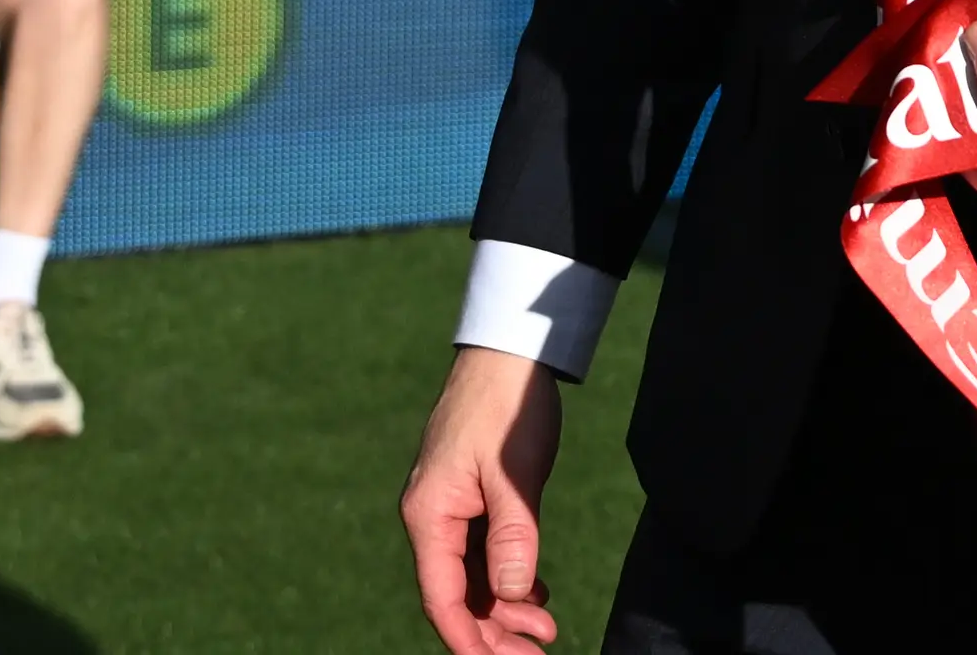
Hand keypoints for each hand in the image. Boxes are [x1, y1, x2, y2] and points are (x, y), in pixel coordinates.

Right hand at [401, 346, 563, 654]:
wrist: (509, 351)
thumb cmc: (507, 405)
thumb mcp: (515, 473)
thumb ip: (512, 536)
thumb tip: (508, 596)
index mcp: (429, 514)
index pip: (443, 597)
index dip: (470, 639)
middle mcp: (432, 516)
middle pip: (457, 594)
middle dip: (494, 631)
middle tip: (539, 652)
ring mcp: (452, 507)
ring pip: (472, 576)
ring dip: (505, 606)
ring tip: (547, 629)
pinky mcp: (472, 495)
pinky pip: (483, 551)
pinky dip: (508, 576)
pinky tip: (536, 591)